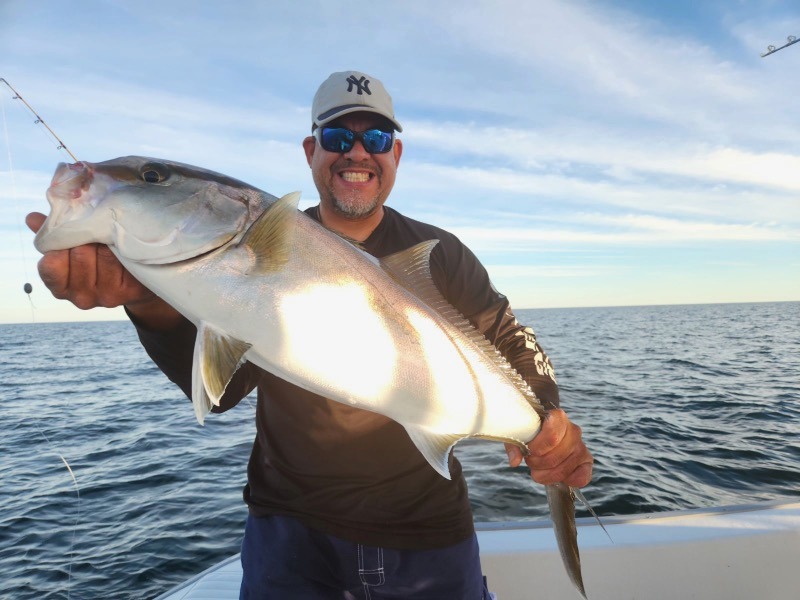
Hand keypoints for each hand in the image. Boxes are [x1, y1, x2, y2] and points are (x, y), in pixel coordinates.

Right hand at [26, 212, 181, 328]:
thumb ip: (53, 235)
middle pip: (80, 255)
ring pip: (103, 256)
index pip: (50, 264)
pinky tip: (124, 249)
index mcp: (60, 287)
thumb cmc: (96, 259)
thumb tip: (32, 218)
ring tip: (111, 241)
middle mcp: (81, 298)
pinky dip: (123, 249)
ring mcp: (106, 297)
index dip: (61, 245)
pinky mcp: (129, 293)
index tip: (71, 236)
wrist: (133, 281)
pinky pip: (123, 261)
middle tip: (96, 235)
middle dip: (88, 239)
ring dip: (107, 243)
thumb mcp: (71, 248)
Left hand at [505, 409, 592, 487]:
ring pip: (563, 470)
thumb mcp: (518, 431)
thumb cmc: (530, 428)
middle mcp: (573, 431)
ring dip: (546, 475)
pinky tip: (556, 477)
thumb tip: (515, 461)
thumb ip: (514, 444)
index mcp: (558, 418)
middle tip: (530, 460)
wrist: (544, 426)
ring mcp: (581, 446)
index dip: (537, 447)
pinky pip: (582, 477)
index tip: (528, 449)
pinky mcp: (586, 461)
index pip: (551, 436)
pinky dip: (568, 481)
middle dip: (537, 464)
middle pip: (554, 457)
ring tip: (538, 468)